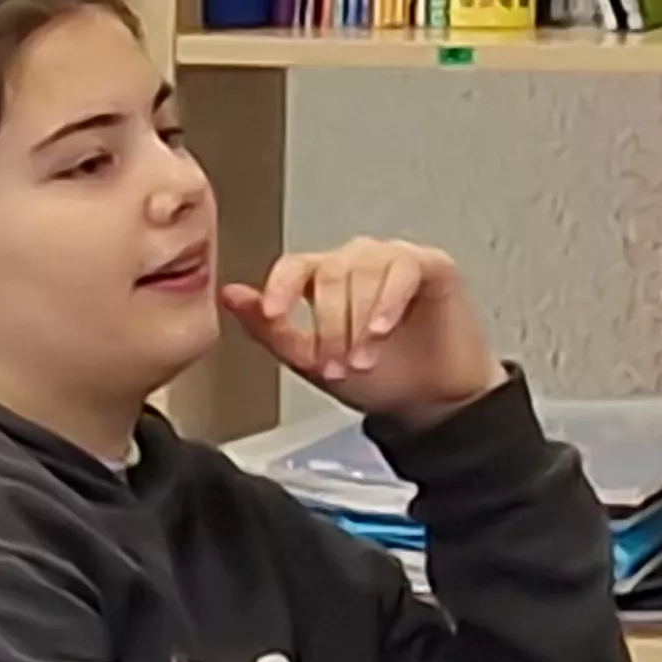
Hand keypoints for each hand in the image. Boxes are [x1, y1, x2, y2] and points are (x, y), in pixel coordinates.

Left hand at [221, 239, 506, 429]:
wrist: (431, 401)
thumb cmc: (377, 378)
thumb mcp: (311, 361)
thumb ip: (270, 330)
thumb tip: (231, 296)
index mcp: (321, 278)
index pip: (291, 267)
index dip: (278, 289)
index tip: (272, 314)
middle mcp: (355, 262)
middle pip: (326, 275)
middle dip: (328, 327)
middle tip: (334, 365)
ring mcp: (392, 259)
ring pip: (361, 272)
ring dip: (357, 323)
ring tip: (362, 360)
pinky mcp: (431, 265)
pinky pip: (402, 270)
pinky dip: (387, 303)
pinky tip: (382, 330)